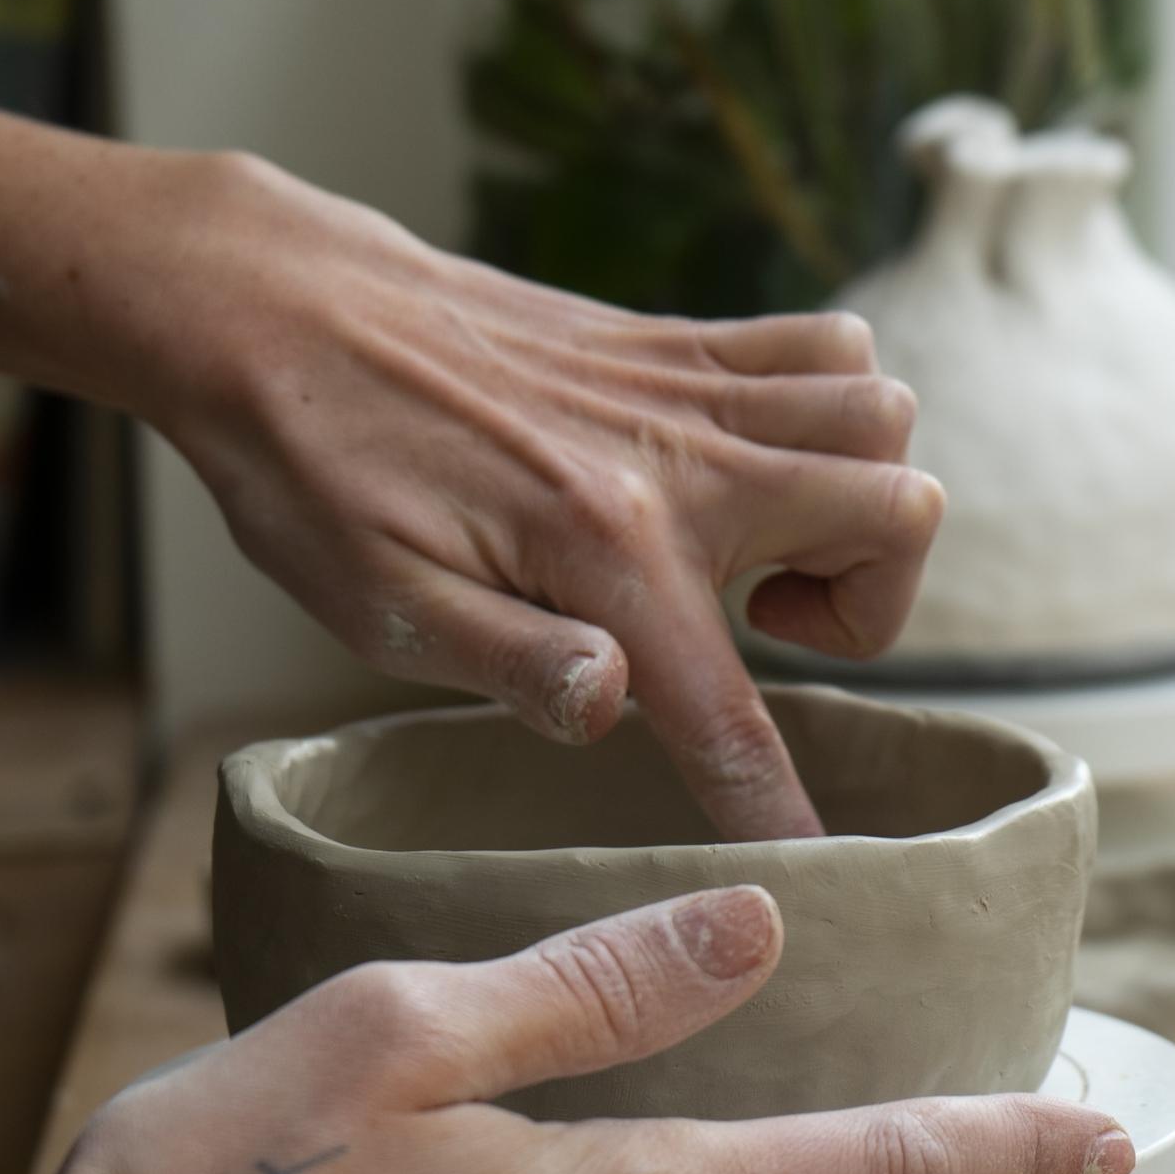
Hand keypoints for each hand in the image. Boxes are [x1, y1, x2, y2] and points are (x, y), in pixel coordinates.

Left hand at [102, 155, 942, 839]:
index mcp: (600, 547)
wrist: (275, 304)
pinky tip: (744, 465)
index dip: (778, 808)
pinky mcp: (670, 338)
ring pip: (881, 413)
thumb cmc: (313, 469)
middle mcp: (672, 455)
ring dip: (861, 494)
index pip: (731, 710)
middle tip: (770, 630)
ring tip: (765, 545)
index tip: (811, 869)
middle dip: (872, 603)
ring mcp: (681, 384)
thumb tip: (614, 704)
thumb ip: (509, 659)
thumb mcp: (376, 601)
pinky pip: (827, 343)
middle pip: (899, 511)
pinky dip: (830, 403)